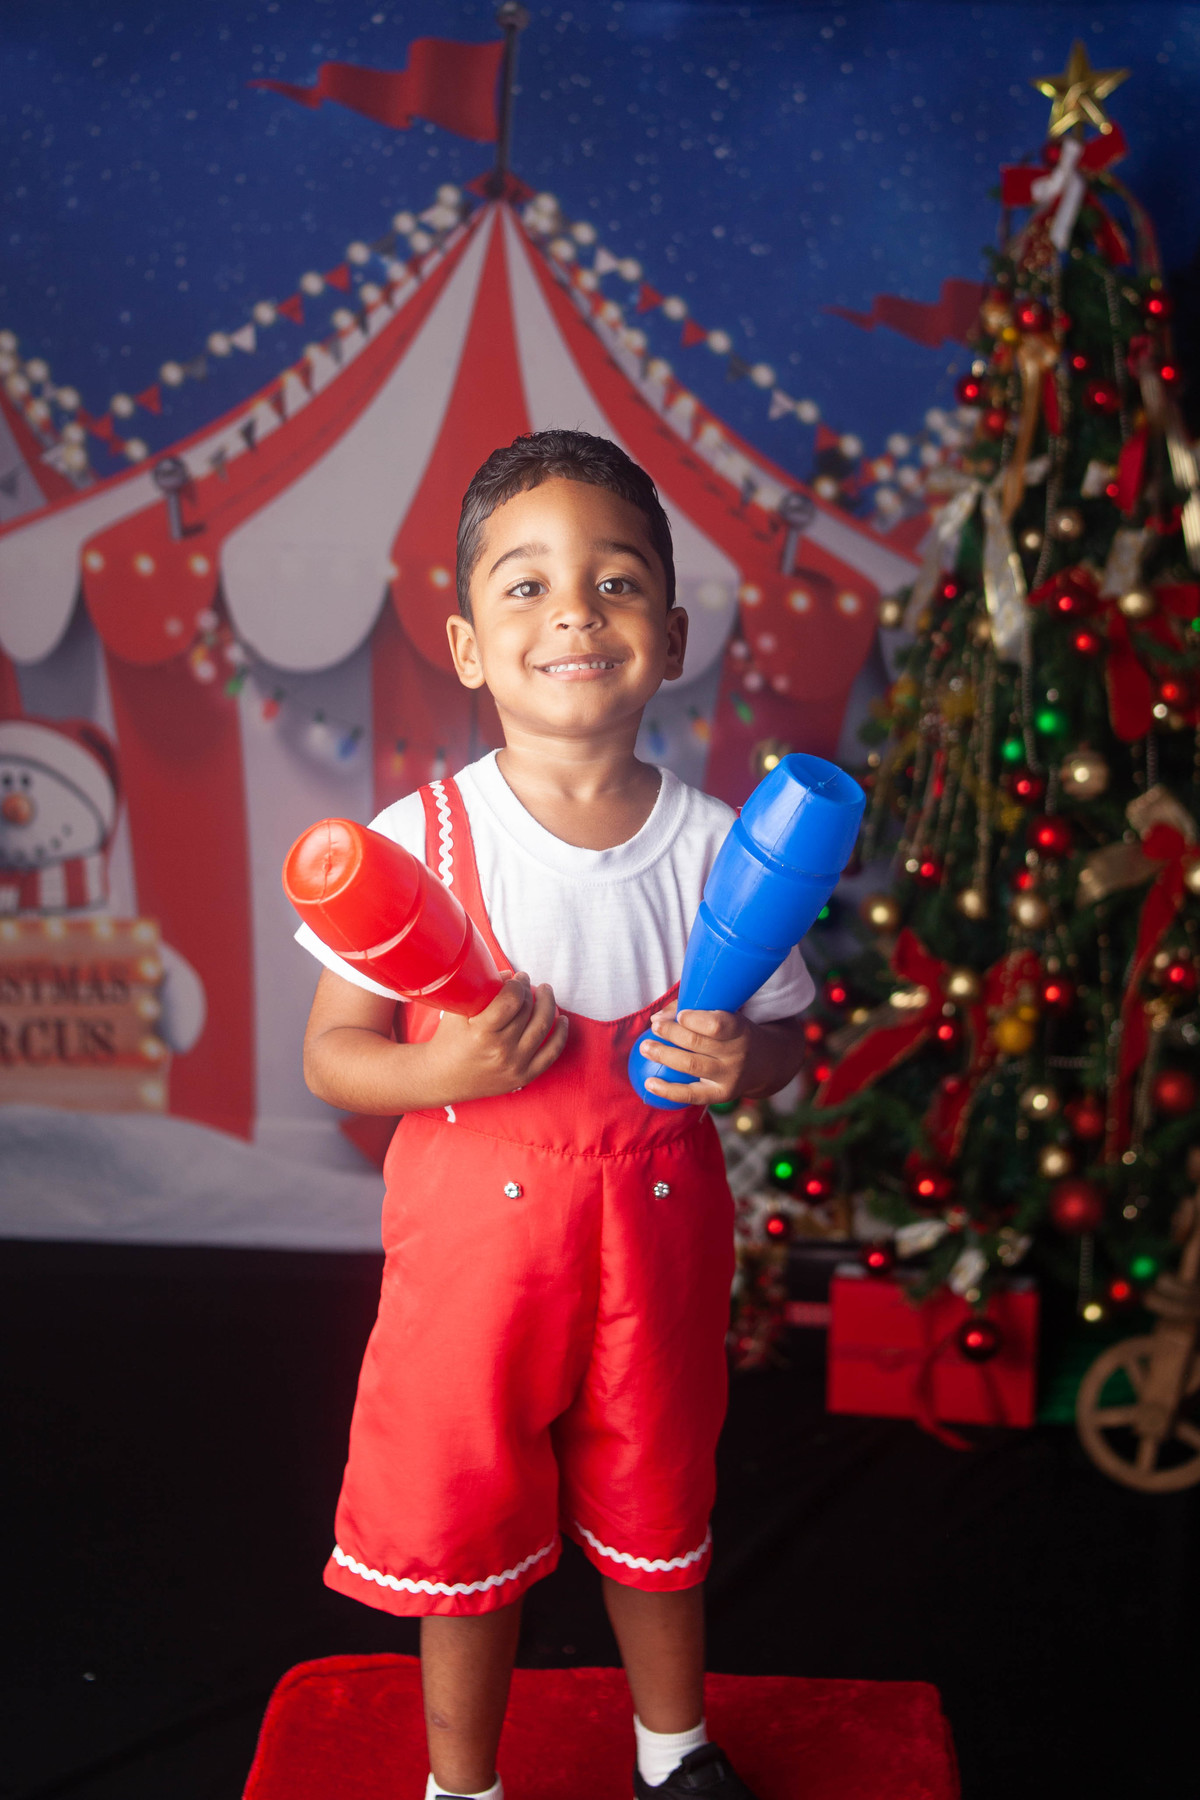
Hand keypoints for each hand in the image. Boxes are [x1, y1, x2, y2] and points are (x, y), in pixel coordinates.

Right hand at [426, 972, 567, 1100]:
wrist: (442, 1078)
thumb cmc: (448, 1041)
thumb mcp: (457, 1013)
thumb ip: (482, 991)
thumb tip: (509, 975)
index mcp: (481, 1033)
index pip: (511, 1001)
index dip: (519, 984)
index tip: (518, 977)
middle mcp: (500, 1050)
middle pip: (527, 1011)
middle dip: (530, 990)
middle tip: (527, 982)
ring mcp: (514, 1065)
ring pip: (542, 1027)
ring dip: (548, 1005)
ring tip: (545, 992)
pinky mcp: (523, 1076)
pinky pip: (551, 1053)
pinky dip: (561, 1035)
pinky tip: (563, 1019)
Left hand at [639, 1002, 753, 1105]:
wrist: (765, 1064)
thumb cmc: (734, 1033)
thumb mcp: (725, 1015)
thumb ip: (692, 1010)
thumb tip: (656, 1018)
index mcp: (740, 1029)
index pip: (717, 1025)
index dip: (695, 1019)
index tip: (679, 1015)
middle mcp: (737, 1054)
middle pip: (698, 1043)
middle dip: (671, 1033)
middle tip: (654, 1027)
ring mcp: (729, 1077)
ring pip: (691, 1066)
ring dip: (664, 1056)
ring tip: (645, 1048)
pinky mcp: (721, 1095)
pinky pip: (691, 1095)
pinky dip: (667, 1090)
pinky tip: (648, 1083)